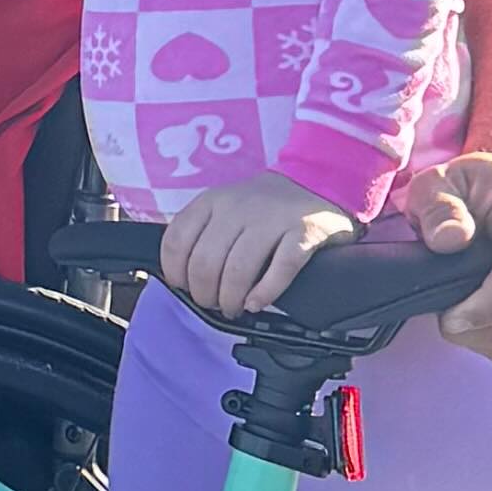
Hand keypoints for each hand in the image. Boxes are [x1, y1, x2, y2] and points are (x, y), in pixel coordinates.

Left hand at [158, 173, 351, 321]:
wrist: (315, 182)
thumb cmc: (261, 209)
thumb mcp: (224, 209)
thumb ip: (202, 234)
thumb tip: (182, 280)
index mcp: (212, 201)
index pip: (176, 241)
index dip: (176, 274)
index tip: (186, 289)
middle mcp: (239, 206)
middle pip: (205, 262)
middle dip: (205, 294)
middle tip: (215, 304)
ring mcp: (272, 218)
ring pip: (238, 270)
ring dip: (231, 300)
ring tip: (235, 308)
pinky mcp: (305, 231)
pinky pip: (281, 269)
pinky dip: (265, 292)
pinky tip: (257, 303)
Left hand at [394, 147, 491, 358]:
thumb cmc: (469, 191)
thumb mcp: (438, 182)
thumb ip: (437, 206)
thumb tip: (451, 239)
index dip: (484, 308)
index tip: (449, 319)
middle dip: (473, 331)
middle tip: (444, 315)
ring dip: (482, 340)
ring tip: (461, 311)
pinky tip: (484, 315)